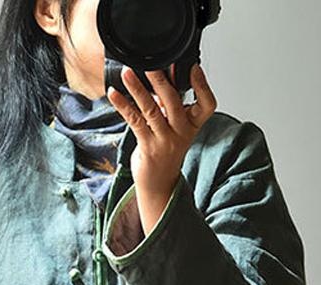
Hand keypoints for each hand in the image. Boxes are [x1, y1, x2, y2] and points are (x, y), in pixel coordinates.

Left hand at [107, 63, 216, 235]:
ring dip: (137, 89)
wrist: (159, 184)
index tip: (193, 67)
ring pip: (151, 110)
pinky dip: (123, 105)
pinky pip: (135, 121)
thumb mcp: (174, 127)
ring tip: (126, 73)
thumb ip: (169, 105)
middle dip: (161, 81)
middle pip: (174, 102)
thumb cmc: (166, 151)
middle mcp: (182, 132)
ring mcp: (166, 141)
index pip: (207, 104)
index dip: (202, 85)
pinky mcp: (148, 147)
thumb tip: (157, 77)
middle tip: (150, 64)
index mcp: (192, 124)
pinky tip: (113, 94)